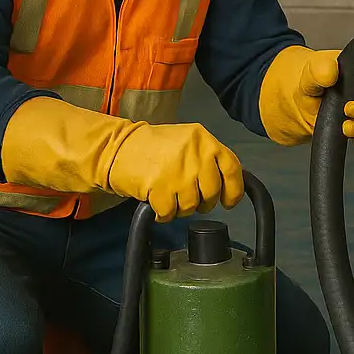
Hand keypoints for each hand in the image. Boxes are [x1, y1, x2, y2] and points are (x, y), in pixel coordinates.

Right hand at [106, 121, 244, 221]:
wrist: (118, 147)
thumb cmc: (154, 147)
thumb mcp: (188, 141)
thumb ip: (208, 158)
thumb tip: (228, 184)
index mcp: (205, 140)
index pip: (232, 169)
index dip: (234, 190)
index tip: (228, 202)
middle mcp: (195, 154)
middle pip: (212, 192)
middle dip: (202, 202)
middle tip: (188, 197)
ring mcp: (178, 171)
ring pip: (191, 206)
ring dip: (180, 208)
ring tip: (169, 195)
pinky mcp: (160, 187)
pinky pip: (170, 213)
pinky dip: (163, 213)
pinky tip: (157, 202)